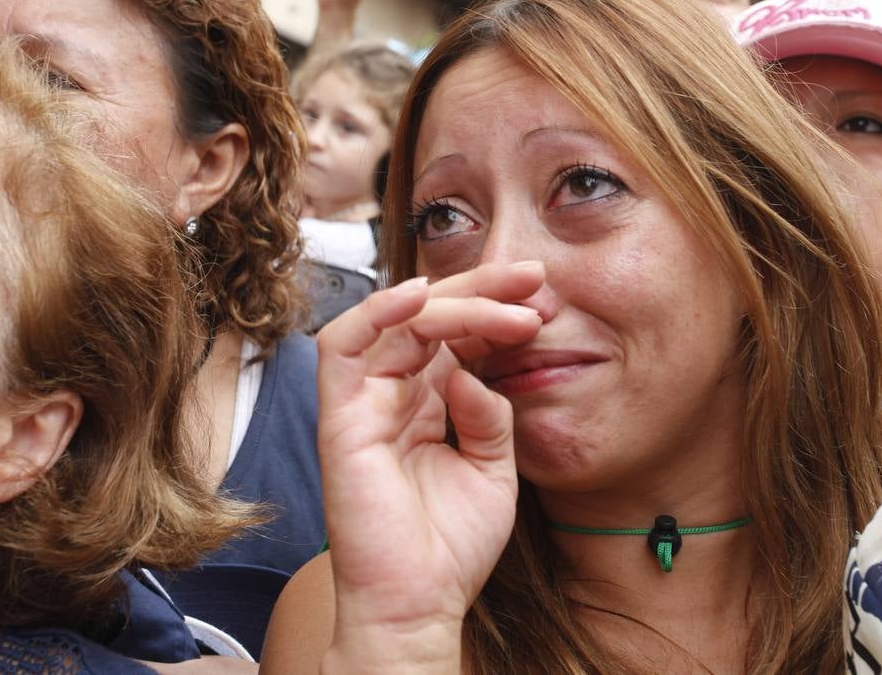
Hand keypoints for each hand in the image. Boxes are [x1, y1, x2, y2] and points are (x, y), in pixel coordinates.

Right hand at [316, 262, 544, 668]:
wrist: (420, 602)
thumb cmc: (451, 547)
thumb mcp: (495, 469)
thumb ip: (491, 415)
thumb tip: (475, 372)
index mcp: (429, 401)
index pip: (457, 334)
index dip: (495, 306)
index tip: (542, 294)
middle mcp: (395, 392)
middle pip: (430, 316)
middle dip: (482, 288)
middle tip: (532, 278)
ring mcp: (365, 401)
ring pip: (397, 320)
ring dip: (452, 300)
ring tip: (507, 298)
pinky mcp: (340, 416)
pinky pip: (343, 346)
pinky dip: (376, 312)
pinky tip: (421, 295)